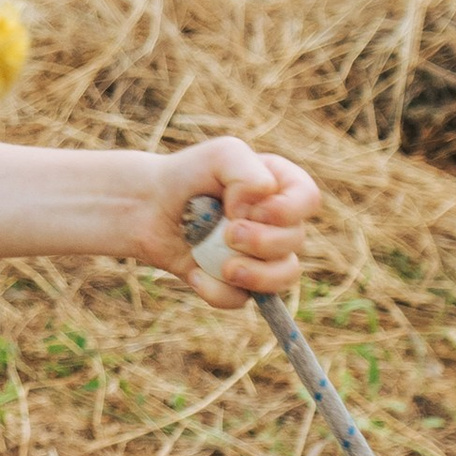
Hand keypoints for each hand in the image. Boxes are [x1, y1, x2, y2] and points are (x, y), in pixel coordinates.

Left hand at [145, 140, 321, 303]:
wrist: (147, 206)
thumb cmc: (188, 174)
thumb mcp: (220, 155)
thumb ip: (247, 171)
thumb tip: (256, 209)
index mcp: (282, 187)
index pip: (309, 200)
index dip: (286, 211)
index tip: (252, 209)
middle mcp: (278, 223)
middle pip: (296, 241)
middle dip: (263, 242)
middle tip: (227, 232)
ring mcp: (260, 256)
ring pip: (284, 276)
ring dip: (255, 275)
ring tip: (223, 266)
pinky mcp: (236, 282)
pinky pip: (241, 299)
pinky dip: (217, 290)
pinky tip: (194, 273)